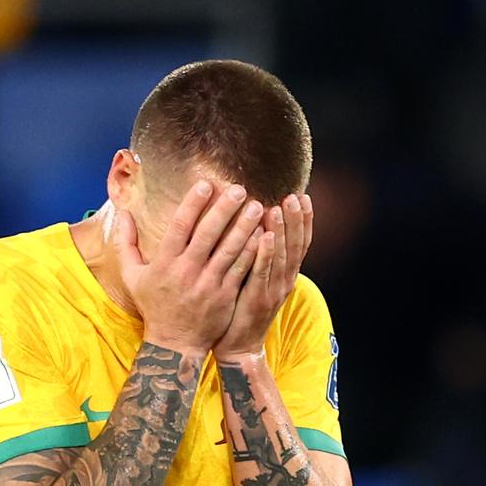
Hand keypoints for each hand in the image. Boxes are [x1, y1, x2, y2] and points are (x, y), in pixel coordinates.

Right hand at [115, 181, 264, 355]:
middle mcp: (187, 272)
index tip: (205, 184)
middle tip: (239, 189)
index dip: (193, 204)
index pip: (180, 227)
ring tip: (258, 207)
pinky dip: (253, 251)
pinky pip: (241, 269)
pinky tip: (264, 235)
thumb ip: (125, 242)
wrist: (174, 344)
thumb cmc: (153, 305)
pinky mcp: (225, 296)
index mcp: (164, 263)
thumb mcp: (131, 275)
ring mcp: (208, 285)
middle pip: (208, 235)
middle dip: (224, 210)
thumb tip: (123, 212)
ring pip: (229, 250)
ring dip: (244, 227)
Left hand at [213, 194, 312, 359]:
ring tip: (277, 208)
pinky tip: (262, 237)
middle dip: (296, 220)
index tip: (303, 196)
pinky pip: (261, 273)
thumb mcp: (258, 281)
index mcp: (286, 276)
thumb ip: (263, 257)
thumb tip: (259, 227)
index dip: (304, 220)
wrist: (239, 347)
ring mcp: (272, 291)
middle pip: (295, 246)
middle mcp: (284, 281)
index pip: (300, 243)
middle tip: (294, 196)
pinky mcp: (256, 299)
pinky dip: (264, 254)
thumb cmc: (243, 309)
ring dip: (280, 232)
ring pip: (280, 257)